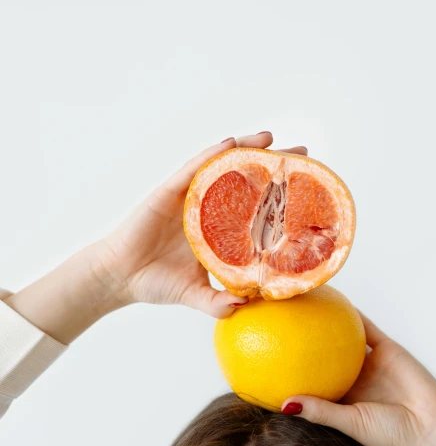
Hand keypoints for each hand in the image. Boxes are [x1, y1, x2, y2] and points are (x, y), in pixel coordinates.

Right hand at [94, 131, 306, 317]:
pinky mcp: (169, 191)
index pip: (254, 205)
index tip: (306, 186)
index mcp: (218, 227)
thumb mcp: (195, 295)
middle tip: (301, 151)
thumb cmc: (155, 282)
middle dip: (271, 163)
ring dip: (245, 148)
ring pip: (221, 166)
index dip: (279, 194)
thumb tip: (246, 308)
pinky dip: (210, 155)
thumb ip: (218, 303)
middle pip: (245, 178)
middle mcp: (207, 206)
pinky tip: (229, 144)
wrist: (119, 277)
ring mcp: (189, 196)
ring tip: (270, 137)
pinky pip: (192, 168)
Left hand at [282, 313, 435, 445]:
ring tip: (299, 302)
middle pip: (318, 354)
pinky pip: (364, 326)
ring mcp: (367, 361)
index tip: (260, 356)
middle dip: (300, 341)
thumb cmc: (391, 435)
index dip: (286, 370)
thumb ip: (321, 412)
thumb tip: (284, 404)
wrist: (434, 427)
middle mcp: (350, 377)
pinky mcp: (385, 347)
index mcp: (339, 398)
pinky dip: (351, 313)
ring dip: (323, 320)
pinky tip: (333, 298)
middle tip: (273, 322)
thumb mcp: (351, 424)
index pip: (307, 381)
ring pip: (340, 336)